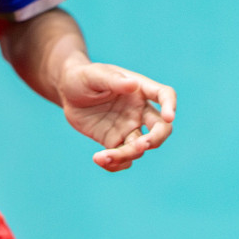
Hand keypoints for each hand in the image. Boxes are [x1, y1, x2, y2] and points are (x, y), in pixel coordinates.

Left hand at [57, 60, 176, 171]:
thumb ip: (113, 80)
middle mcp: (139, 111)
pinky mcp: (114, 141)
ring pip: (139, 148)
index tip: (169, 117)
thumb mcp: (95, 75)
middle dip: (155, 139)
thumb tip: (133, 85)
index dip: (171, 105)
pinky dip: (116, 164)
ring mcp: (128, 128)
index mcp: (140, 90)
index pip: (164, 95)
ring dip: (127, 155)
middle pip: (161, 129)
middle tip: (140, 145)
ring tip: (103, 156)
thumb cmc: (83, 76)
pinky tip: (99, 159)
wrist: (67, 90)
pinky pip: (123, 158)